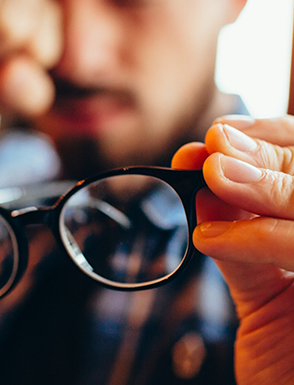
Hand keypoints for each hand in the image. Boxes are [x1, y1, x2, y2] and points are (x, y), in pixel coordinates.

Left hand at [172, 115, 293, 384]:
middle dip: (262, 155)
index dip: (270, 136)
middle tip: (213, 149)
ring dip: (260, 185)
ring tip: (212, 176)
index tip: (220, 134)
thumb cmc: (290, 354)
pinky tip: (210, 240)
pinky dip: (254, 240)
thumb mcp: (262, 287)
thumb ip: (239, 237)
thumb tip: (202, 184)